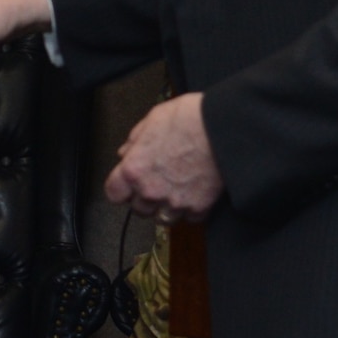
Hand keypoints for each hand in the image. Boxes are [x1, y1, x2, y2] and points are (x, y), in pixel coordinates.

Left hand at [105, 93, 223, 219]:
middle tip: (156, 183)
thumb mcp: (153, 118)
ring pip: (163, 219)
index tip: (126, 186)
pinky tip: (194, 192)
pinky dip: (191, 209)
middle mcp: (151, 190)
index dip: (121, 189)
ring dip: (167, 207)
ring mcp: (175, 202)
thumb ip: (136, 139)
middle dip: (145, 198)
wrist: (223, 129)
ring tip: (176, 189)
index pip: (114, 193)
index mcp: (135, 168)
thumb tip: (127, 150)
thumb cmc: (190, 118)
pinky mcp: (199, 207)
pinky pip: (190, 218)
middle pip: (139, 209)